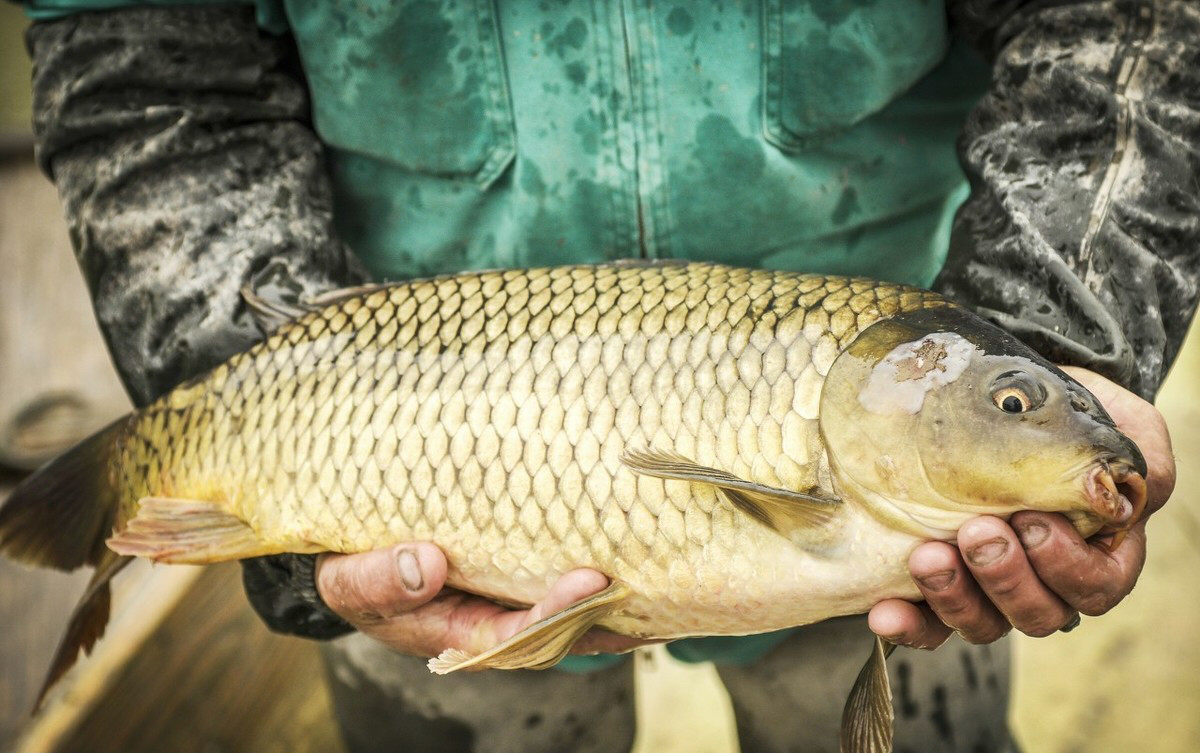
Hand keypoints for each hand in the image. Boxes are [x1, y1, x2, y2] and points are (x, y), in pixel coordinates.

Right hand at [316, 543, 649, 658]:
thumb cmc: (351, 573)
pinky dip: (597, 573)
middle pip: (560, 627)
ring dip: (615, 598)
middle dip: (606, 610)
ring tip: (666, 576)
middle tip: (650, 582)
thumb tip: (427, 564)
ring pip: (570, 608)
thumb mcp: (350, 580)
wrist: (347, 561)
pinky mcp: (515, 573)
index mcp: (456, 632)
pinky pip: (559, 576)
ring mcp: (506, 600)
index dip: (556, 612)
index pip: (517, 633)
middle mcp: (491, 622)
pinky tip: (637, 555)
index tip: (590, 581)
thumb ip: (382, 578)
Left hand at [869, 367, 1175, 647]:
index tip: (1033, 521)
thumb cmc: (1067, 414)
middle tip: (977, 532)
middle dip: (1005, 576)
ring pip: (981, 623)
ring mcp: (987, 588)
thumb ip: (1138, 456)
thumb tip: (1117, 490)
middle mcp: (1044, 582)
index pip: (1094, 587)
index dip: (1065, 566)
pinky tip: (884, 612)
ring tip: (927, 555)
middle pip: (1036, 613)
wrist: (999, 398)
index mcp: (1097, 553)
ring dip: (954, 595)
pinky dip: (908, 623)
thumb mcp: (1119, 423)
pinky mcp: (938, 584)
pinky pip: (927, 624)